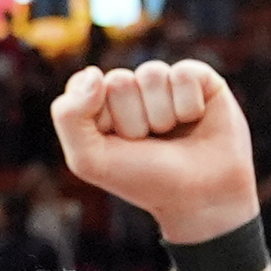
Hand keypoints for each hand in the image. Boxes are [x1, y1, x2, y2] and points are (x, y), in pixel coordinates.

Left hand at [49, 59, 261, 243]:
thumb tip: (94, 72)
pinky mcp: (200, 79)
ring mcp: (165, 82)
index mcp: (100, 104)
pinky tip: (195, 120)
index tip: (115, 144)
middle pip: (119, 81)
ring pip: (152, 74)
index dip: (100, 119)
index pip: (84, 85)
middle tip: (148, 143)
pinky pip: (183, 74)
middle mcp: (132, 89)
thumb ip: (68, 117)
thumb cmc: (144, 180)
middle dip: (133, 120)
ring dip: (162, 115)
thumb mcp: (89, 160)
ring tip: (172, 134)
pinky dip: (188, 106)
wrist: (201, 198)